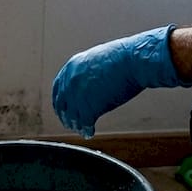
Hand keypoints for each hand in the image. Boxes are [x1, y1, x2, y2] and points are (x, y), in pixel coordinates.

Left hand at [51, 25, 187, 137]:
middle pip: (62, 104)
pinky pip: (84, 123)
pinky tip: (90, 133)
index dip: (60, 101)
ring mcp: (78, 95)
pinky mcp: (89, 107)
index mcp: (72, 66)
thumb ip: (87, 72)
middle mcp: (70, 81)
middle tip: (70, 123)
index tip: (63, 108)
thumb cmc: (123, 57)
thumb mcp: (97, 59)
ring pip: (72, 116)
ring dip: (76, 125)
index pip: (58, 88)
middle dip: (65, 116)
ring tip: (81, 130)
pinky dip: (87, 130)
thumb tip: (91, 81)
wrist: (133, 61)